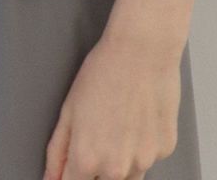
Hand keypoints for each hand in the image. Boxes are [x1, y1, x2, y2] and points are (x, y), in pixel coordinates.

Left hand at [43, 30, 183, 179]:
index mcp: (87, 159)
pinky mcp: (165, 149)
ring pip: (128, 176)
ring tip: (120, 122)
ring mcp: (144, 161)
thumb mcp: (69, 109)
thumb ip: (58, 152)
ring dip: (121, 160)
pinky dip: (143, 145)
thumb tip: (52, 178)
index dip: (72, 175)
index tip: (75, 167)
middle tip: (100, 133)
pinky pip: (149, 157)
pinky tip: (139, 116)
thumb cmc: (105, 72)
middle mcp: (116, 168)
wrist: (142, 50)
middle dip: (97, 169)